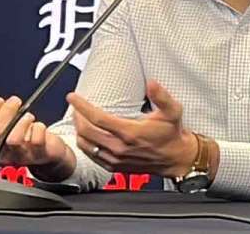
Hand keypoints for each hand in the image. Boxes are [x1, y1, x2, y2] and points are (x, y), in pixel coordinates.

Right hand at [0, 96, 72, 173]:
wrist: (44, 152)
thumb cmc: (19, 139)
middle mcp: (2, 153)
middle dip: (6, 111)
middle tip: (15, 102)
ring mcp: (20, 155)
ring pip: (14, 139)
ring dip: (22, 121)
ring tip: (27, 116)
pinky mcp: (39, 154)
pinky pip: (37, 141)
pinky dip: (38, 128)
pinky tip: (38, 126)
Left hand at [67, 80, 196, 176]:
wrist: (176, 158)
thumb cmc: (172, 134)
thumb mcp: (172, 111)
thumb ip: (161, 96)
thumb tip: (152, 83)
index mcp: (130, 132)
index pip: (97, 118)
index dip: (82, 106)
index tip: (73, 97)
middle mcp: (120, 147)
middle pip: (86, 131)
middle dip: (76, 116)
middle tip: (74, 106)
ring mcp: (115, 159)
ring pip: (86, 145)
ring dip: (78, 130)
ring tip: (78, 119)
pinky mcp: (115, 166)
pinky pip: (92, 156)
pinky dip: (85, 144)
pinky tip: (86, 136)